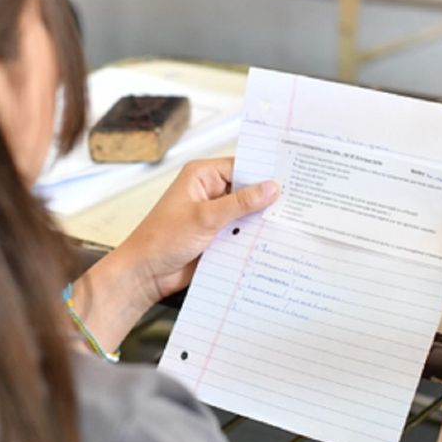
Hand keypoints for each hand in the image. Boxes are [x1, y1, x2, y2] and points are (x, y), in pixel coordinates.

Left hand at [115, 157, 278, 306]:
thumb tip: (270, 188)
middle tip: (296, 204)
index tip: (290, 179)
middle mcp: (208, 192)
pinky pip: (241, 233)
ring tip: (290, 223)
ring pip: (246, 214)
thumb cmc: (161, 239)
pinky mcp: (216, 236)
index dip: (264, 174)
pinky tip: (272, 241)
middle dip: (266, 200)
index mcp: (202, 176)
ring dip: (260, 221)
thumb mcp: (205, 217)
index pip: (242, 167)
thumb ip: (240, 203)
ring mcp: (213, 215)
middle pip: (246, 191)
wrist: (145, 274)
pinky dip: (253, 237)